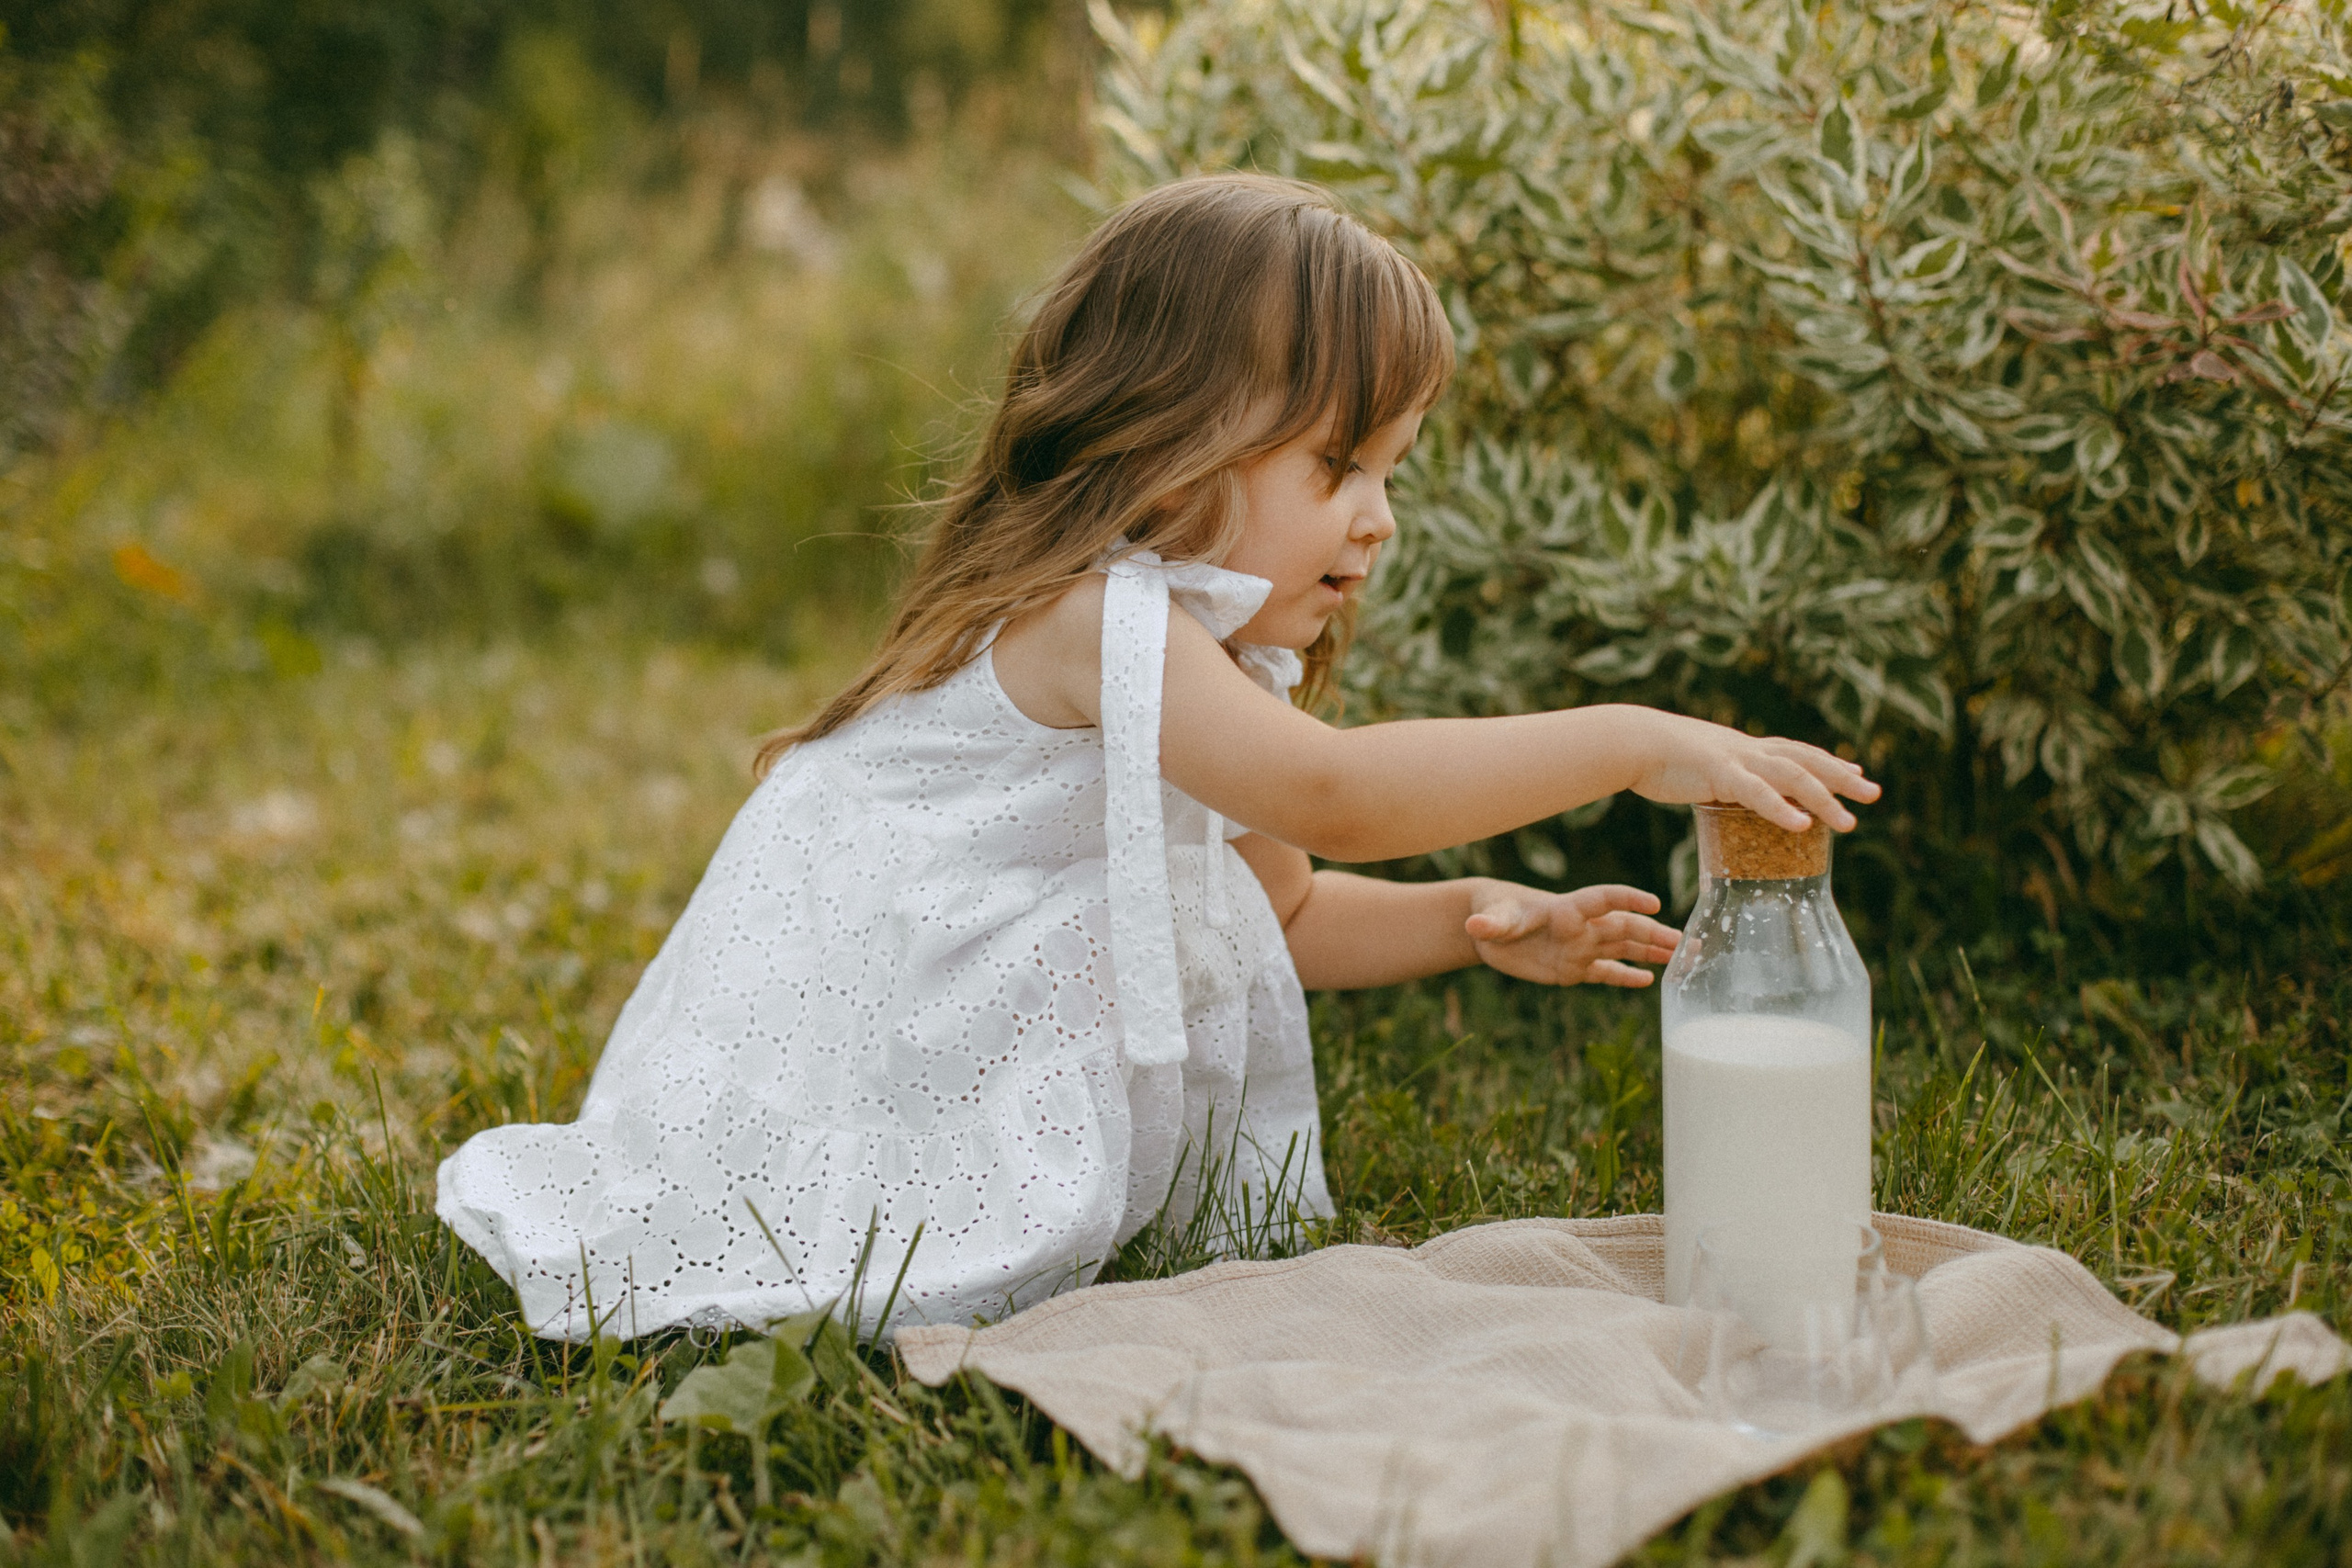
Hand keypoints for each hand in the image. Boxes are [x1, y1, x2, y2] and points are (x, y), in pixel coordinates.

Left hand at [1464, 881, 1681, 988]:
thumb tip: (1477, 926)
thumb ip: (1491, 923)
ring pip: (1623, 950)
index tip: (1653, 904)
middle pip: (1624, 929)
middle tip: (1687, 942)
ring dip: (1651, 952)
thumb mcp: (1492, 917)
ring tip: (1683, 957)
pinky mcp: (1573, 968)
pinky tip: (1649, 981)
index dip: (1626, 899)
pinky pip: (1605, 973)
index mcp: (1566, 909)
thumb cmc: (1492, 911)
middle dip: (1654, 935)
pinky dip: (1625, 977)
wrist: (1489, 924)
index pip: (1602, 900)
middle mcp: (1580, 928)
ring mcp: (1580, 948)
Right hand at [1621, 709, 1879, 831]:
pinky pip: (1757, 793)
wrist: (1630, 741)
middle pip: (1806, 760)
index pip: (1796, 752)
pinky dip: (1781, 809)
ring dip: (1824, 798)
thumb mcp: (1698, 767)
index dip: (1827, 762)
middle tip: (1873, 793)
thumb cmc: (1657, 758)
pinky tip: (1803, 825)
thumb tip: (1724, 796)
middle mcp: (1748, 750)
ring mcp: (1736, 759)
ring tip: (1849, 822)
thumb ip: (1718, 781)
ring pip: (1792, 776)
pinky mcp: (1718, 773)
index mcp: (1745, 749)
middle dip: (1842, 777)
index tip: (1855, 771)